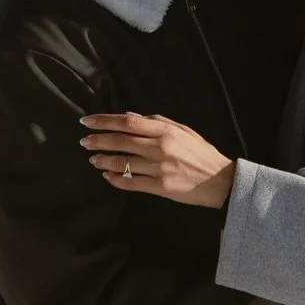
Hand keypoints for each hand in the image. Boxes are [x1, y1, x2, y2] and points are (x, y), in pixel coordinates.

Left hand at [81, 112, 235, 209]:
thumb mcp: (183, 130)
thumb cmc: (202, 154)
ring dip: (103, 160)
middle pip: (120, 141)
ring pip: (122, 163)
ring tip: (92, 159)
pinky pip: (131, 183)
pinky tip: (106, 175)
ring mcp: (159, 168)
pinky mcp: (160, 187)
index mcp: (166, 130)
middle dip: (98, 140)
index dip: (105, 121)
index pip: (128, 121)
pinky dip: (115, 178)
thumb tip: (130, 116)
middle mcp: (160, 147)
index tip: (88, 121)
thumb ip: (157, 122)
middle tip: (84, 141)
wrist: (221, 181)